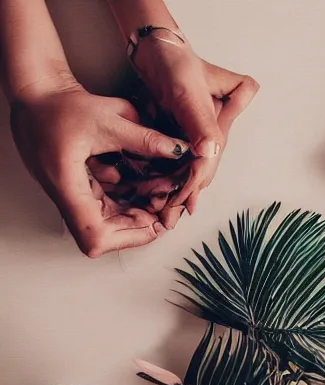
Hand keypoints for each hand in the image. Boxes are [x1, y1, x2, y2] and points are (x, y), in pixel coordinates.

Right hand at [11, 76, 188, 256]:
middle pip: (110, 235)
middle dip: (145, 221)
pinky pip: (111, 205)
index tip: (158, 222)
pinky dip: (134, 197)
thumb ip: (144, 138)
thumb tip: (177, 150)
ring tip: (164, 188)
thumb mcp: (107, 118)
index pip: (97, 237)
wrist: (36, 96)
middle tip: (170, 203)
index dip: (132, 236)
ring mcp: (76, 198)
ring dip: (143, 208)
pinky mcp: (83, 190)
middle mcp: (70, 201)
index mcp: (67, 189)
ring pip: (115, 221)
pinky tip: (151, 182)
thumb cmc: (59, 106)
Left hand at [130, 32, 257, 214]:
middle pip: (205, 167)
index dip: (198, 178)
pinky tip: (162, 199)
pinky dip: (172, 180)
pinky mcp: (188, 137)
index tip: (185, 201)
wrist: (158, 51)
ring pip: (194, 170)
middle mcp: (218, 128)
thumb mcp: (188, 90)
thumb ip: (201, 122)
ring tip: (166, 217)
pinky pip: (182, 163)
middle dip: (188, 194)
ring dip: (180, 193)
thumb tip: (209, 152)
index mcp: (227, 114)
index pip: (211, 155)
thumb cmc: (175, 63)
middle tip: (171, 219)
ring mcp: (204, 135)